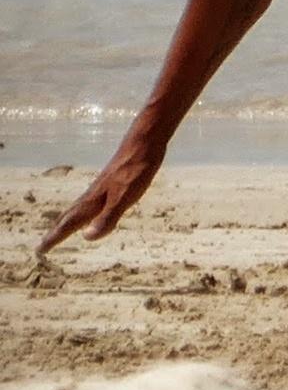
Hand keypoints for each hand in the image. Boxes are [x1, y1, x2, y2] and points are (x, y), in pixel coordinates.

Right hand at [37, 137, 164, 252]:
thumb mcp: (126, 196)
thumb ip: (108, 216)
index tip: (39, 251)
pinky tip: (89, 207)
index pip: (70, 223)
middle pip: (69, 215)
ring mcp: (101, 186)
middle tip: (42, 245)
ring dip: (66, 219)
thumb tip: (87, 237)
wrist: (146, 139)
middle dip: (56, 231)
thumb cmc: (136, 168)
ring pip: (78, 206)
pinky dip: (83, 208)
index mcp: (94, 200)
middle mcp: (93, 194)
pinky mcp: (111, 180)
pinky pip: (90, 199)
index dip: (55, 237)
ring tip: (59, 228)